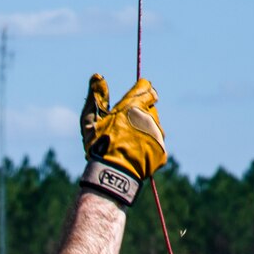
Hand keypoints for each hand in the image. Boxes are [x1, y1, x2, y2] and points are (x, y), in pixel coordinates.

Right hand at [78, 75, 166, 204]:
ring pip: (153, 125)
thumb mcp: (90, 121)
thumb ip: (96, 98)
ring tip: (128, 144)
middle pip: (149, 108)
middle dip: (139, 114)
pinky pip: (156, 143)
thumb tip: (97, 76)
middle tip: (124, 129)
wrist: (112, 176)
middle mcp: (149, 117)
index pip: (146, 88)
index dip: (140, 92)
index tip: (134, 99)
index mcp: (132, 106)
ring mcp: (157, 134)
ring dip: (144, 130)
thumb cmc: (98, 147)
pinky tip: (135, 154)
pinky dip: (148, 146)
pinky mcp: (162, 150)